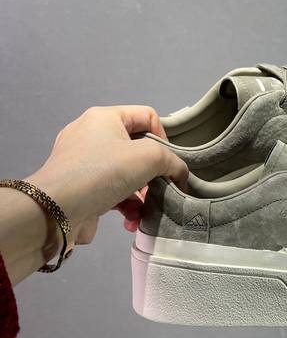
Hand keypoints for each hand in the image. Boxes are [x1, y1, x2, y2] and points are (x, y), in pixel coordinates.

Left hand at [29, 106, 187, 244]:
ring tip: (146, 210)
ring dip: (142, 194)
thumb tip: (178, 176)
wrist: (57, 209)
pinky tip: (131, 221)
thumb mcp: (149, 157)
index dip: (164, 137)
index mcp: (104, 118)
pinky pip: (112, 192)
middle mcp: (91, 135)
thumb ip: (172, 162)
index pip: (147, 116)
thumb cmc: (103, 172)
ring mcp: (83, 163)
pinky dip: (126, 206)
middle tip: (160, 189)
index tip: (168, 161)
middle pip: (137, 149)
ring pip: (127, 175)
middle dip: (153, 173)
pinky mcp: (81, 188)